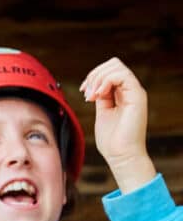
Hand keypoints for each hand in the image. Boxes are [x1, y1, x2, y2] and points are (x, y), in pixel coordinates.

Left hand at [81, 57, 154, 190]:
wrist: (121, 156)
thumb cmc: (111, 141)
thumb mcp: (102, 113)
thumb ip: (100, 97)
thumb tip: (92, 86)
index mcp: (122, 94)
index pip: (110, 70)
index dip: (93, 76)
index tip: (83, 92)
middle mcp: (130, 90)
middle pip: (113, 64)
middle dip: (94, 75)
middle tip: (86, 94)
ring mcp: (135, 92)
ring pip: (117, 67)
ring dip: (97, 79)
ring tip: (91, 97)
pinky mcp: (137, 96)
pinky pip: (122, 76)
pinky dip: (104, 82)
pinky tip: (97, 97)